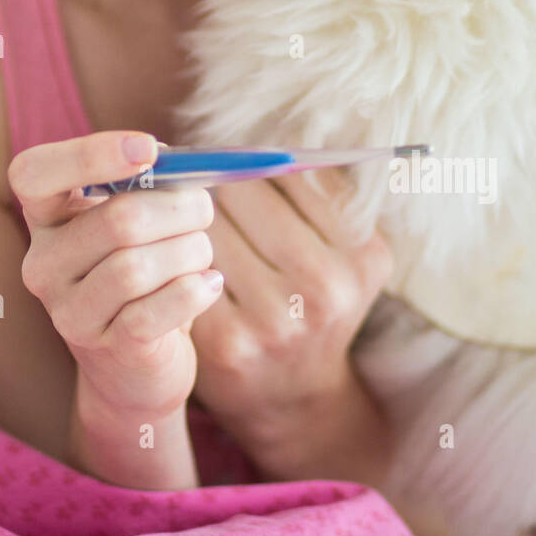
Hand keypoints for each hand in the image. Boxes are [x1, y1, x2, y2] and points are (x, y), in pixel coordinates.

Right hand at [8, 130, 223, 419]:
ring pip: (137, 266)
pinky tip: (209, 283)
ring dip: (189, 252)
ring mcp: (68, 312)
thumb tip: (180, 164)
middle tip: (204, 208)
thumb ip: (151, 183)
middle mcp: (44, 263)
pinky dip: (192, 291)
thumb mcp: (138, 219)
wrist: (137, 365)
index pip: (33, 174)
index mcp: (45, 216)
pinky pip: (152, 311)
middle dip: (179, 208)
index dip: (88, 155)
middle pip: (117, 220)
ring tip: (201, 254)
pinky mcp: (106, 349)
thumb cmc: (144, 269)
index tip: (149, 150)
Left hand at [188, 163, 393, 456]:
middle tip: (194, 177)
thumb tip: (269, 135)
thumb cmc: (314, 302)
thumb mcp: (343, 251)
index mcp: (363, 256)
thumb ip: (319, 191)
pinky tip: (173, 253)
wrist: (294, 399)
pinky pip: (186, 268)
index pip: (291, 171)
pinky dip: (175, 253)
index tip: (235, 162)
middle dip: (214, 179)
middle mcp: (326, 288)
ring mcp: (275, 320)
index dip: (254, 161)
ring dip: (187, 213)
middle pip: (241, 192)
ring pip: (208, 226)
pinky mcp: (226, 344)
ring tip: (178, 212)